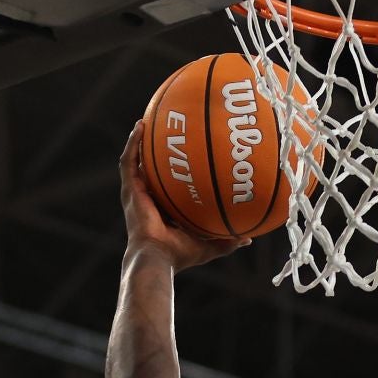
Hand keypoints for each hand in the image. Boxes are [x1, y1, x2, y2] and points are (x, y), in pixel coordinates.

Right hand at [119, 120, 251, 271]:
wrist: (158, 256)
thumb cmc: (181, 255)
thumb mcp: (210, 245)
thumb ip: (228, 240)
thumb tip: (249, 239)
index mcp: (163, 210)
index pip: (166, 187)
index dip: (172, 172)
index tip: (184, 156)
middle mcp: (147, 199)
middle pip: (149, 170)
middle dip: (154, 152)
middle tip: (166, 132)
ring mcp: (136, 194)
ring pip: (135, 162)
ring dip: (139, 142)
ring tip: (147, 121)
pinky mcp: (129, 190)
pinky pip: (128, 161)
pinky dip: (133, 143)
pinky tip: (141, 126)